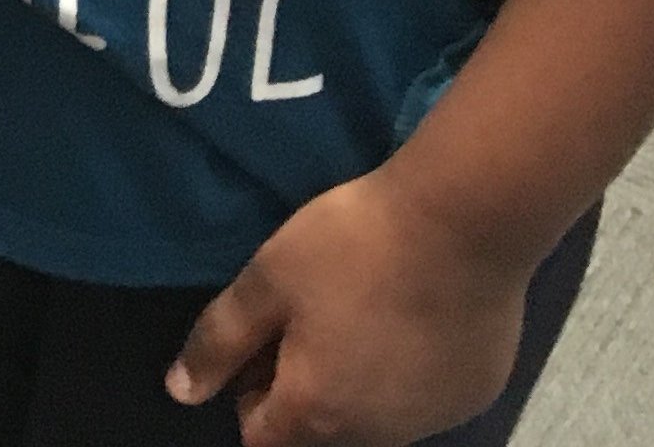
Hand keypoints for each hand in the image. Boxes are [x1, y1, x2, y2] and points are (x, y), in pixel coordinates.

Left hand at [169, 164, 545, 445]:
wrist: (461, 227)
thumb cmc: (351, 248)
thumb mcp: (267, 280)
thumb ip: (220, 340)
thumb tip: (180, 392)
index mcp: (318, 412)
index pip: (262, 437)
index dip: (247, 392)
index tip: (257, 340)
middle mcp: (377, 435)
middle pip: (319, 432)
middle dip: (300, 389)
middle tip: (304, 317)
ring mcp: (432, 420)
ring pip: (373, 419)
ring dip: (353, 384)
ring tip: (354, 312)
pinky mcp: (472, 396)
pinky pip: (421, 400)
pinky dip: (404, 373)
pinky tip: (406, 317)